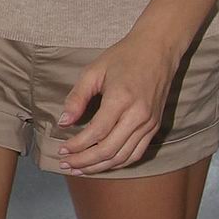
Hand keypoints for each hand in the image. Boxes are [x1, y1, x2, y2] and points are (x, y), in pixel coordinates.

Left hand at [55, 25, 183, 173]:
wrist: (158, 49)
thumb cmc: (123, 57)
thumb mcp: (93, 71)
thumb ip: (77, 97)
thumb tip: (63, 123)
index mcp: (121, 99)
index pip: (96, 133)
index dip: (76, 145)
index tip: (61, 150)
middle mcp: (138, 115)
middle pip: (108, 150)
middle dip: (84, 161)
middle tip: (65, 164)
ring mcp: (149, 123)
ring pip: (122, 157)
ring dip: (98, 167)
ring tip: (79, 169)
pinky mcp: (155, 127)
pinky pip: (136, 154)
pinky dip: (117, 163)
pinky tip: (101, 165)